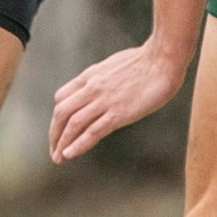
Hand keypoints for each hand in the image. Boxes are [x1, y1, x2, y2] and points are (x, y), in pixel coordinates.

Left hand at [50, 41, 188, 162]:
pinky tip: (70, 154)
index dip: (57, 116)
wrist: (163, 59)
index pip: (62, 97)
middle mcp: (92, 88)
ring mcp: (104, 101)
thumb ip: (104, 78)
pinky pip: (92, 131)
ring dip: (62, 143)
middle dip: (54, 133)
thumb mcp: (115, 65)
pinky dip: (78, 144)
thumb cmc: (146, 60)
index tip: (59, 129)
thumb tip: (103, 86)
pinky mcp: (118, 113)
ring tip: (58, 158)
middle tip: (54, 149)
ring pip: (72, 124)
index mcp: (91, 75)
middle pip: (61, 113)